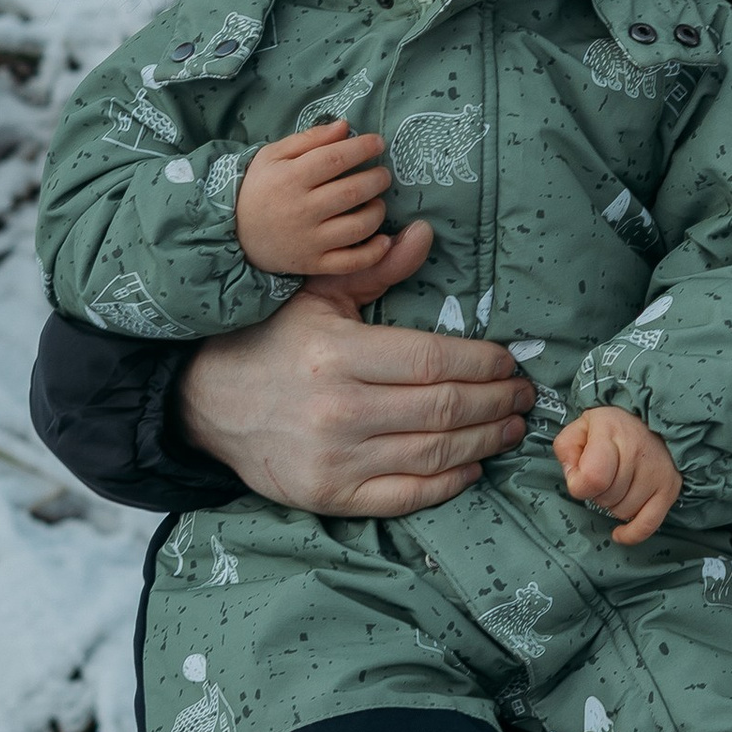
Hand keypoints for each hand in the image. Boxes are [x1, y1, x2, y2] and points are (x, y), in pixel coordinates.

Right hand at [174, 275, 532, 515]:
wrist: (207, 403)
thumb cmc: (273, 343)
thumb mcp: (318, 297)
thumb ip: (377, 270)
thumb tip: (426, 235)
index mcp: (339, 355)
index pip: (433, 360)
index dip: (483, 363)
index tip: (509, 362)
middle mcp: (339, 410)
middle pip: (443, 408)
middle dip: (496, 402)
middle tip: (524, 396)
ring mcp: (335, 459)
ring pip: (435, 453)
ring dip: (484, 440)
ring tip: (510, 427)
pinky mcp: (330, 497)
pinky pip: (406, 496)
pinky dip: (448, 483)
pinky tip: (473, 467)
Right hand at [235, 122, 394, 289]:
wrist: (236, 234)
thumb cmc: (260, 188)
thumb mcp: (273, 156)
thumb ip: (310, 139)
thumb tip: (345, 126)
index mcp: (290, 179)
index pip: (335, 159)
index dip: (362, 148)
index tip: (378, 143)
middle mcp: (300, 210)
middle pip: (351, 192)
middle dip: (376, 179)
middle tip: (383, 174)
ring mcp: (308, 240)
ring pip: (356, 227)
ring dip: (377, 212)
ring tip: (377, 202)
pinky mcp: (313, 263)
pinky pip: (350, 262)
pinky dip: (373, 253)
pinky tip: (384, 240)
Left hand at [554, 405, 683, 548]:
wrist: (652, 420)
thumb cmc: (611, 429)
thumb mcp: (580, 427)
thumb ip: (566, 449)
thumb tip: (574, 478)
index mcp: (611, 432)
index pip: (592, 478)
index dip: (579, 484)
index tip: (580, 476)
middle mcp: (638, 452)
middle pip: (606, 498)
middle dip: (597, 492)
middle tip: (603, 475)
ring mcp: (657, 472)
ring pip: (623, 511)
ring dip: (614, 504)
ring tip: (618, 483)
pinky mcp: (670, 488)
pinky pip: (648, 524)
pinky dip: (632, 533)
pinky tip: (619, 533)